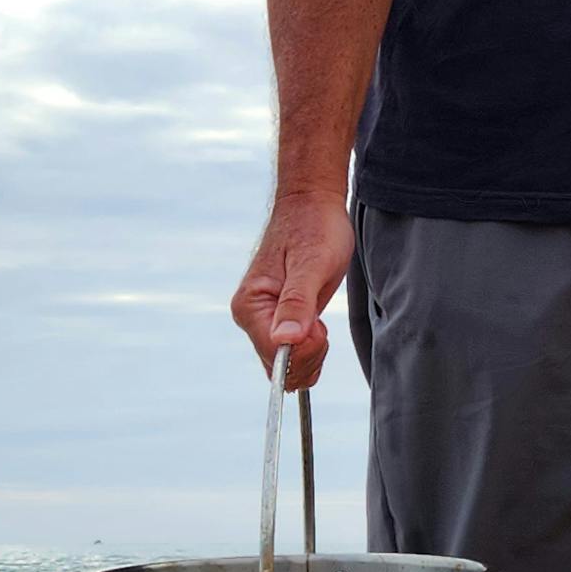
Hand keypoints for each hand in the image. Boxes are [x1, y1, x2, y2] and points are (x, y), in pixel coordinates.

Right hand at [231, 193, 355, 385]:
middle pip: (280, 367)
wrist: (313, 205)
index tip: (320, 325)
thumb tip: (285, 342)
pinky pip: (290, 354)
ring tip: (317, 316)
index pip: (275, 356)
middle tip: (320, 321)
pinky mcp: (276, 319)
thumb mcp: (312, 265)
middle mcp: (250, 315)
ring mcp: (262, 319)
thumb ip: (298, 304)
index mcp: (250, 305)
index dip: (304, 349)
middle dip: (309, 352)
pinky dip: (310, 348)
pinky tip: (315, 323)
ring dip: (311, 351)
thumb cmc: (315, 228)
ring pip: (286, 365)